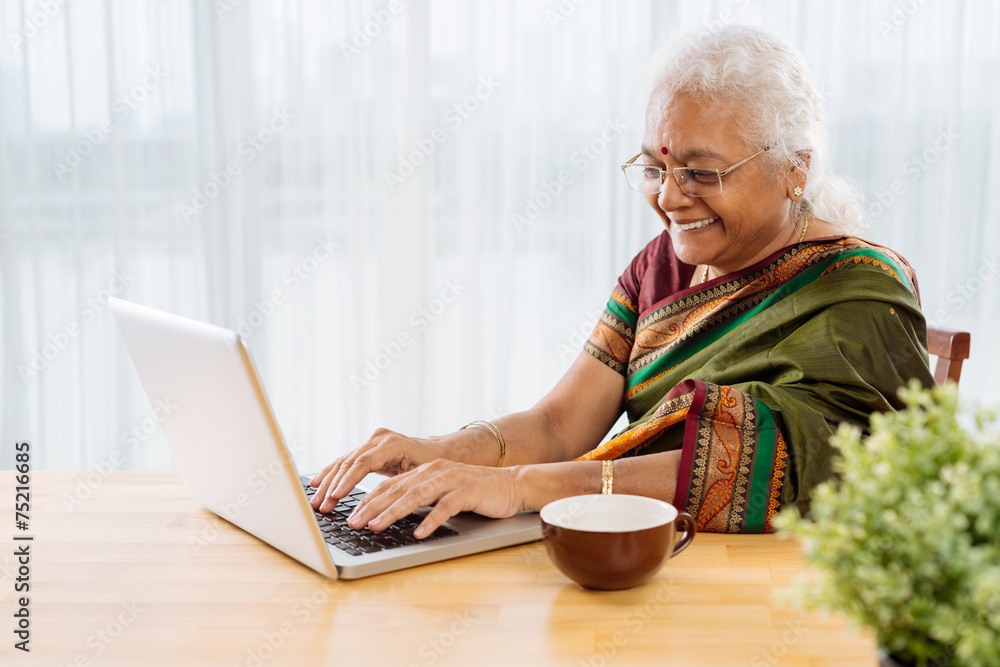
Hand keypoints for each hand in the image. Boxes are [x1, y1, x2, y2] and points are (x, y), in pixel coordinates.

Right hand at [309, 427, 446, 512]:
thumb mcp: (422, 477)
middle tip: (321, 506)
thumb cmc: (433, 467)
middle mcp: (380, 439)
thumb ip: (403, 488)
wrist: (437, 452)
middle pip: (350, 462)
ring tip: (315, 502)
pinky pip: (345, 461)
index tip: (336, 496)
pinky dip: (331, 474)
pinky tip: (316, 484)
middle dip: (333, 486)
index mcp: (393, 443)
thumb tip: (385, 509)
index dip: (348, 480)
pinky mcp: (367, 447)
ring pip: (344, 462)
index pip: (364, 462)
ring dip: (327, 483)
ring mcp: (372, 441)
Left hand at [346, 460, 523, 538]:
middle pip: (397, 490)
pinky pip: (446, 507)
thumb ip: (419, 497)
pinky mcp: (468, 491)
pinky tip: (419, 533)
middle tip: (353, 523)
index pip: (390, 485)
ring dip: (393, 512)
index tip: (350, 516)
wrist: (511, 484)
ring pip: (416, 496)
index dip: (367, 500)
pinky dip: (431, 520)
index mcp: (425, 471)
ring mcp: (451, 480)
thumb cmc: (475, 492)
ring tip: (376, 526)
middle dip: (372, 507)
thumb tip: (388, 513)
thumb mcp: (441, 492)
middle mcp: (435, 472)